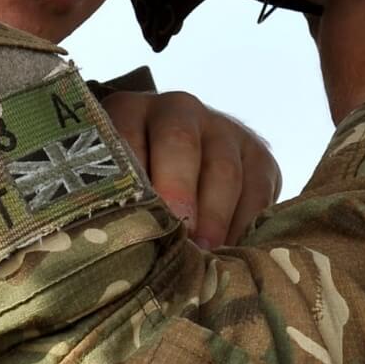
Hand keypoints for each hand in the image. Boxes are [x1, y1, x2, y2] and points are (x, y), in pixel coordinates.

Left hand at [102, 90, 282, 248]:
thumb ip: (110, 201)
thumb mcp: (115, 182)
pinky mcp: (258, 155)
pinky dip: (244, 225)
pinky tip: (230, 252)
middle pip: (178, 142)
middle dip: (177, 190)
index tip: (131, 221)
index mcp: (130, 111)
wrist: (185, 164)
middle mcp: (177, 110)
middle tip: (177, 231)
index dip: (129, 181)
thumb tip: (106, 248)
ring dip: (213, 217)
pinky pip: (256, 190)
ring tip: (203, 254)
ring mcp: (222, 129)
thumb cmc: (134, 186)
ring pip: (223, 169)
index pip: (124, 137)